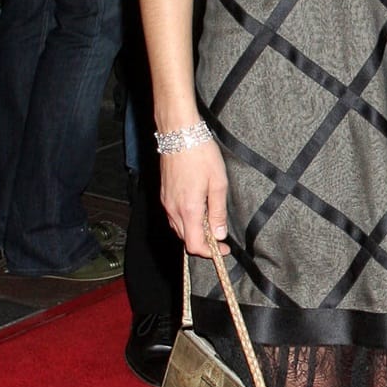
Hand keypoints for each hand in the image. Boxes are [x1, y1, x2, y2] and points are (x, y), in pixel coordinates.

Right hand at [160, 139, 228, 257]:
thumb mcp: (218, 183)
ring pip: (178, 229)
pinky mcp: (163, 194)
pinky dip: (186, 221)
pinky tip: (198, 210)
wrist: (179, 133)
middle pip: (185, 240)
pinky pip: (173, 217)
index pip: (195, 245)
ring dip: (194, 231)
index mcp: (188, 209)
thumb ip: (218, 212)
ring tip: (211, 221)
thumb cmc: (200, 154)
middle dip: (203, 243)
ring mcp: (166, 202)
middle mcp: (173, 209)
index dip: (210, 252)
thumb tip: (220, 234)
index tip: (223, 249)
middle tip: (220, 236)